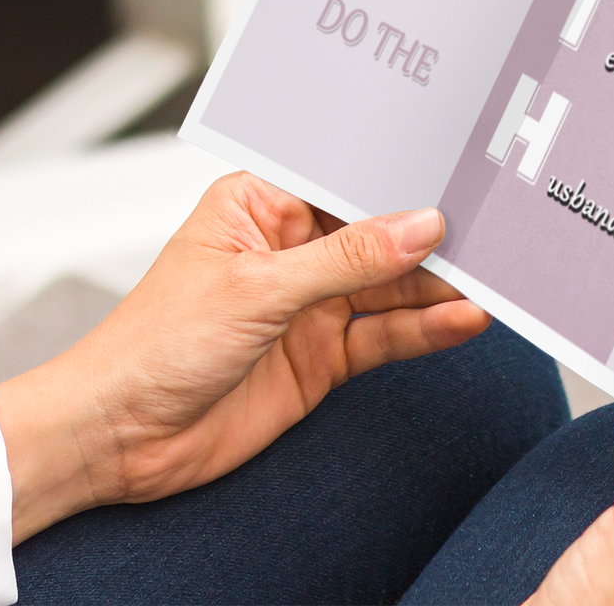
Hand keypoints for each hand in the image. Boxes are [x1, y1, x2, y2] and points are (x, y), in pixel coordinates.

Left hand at [0, 172, 489, 541]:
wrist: (119, 438)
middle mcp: (288, 249)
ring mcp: (307, 304)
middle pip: (376, 234)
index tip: (456, 175)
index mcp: (258, 205)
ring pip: (389, 287)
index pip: (344, 182)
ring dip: (438, 285)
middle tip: (492, 232)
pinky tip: (463, 320)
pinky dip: (424, 330)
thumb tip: (418, 225)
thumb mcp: (257, 289)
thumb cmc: (152, 345)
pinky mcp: (320, 356)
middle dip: (430, 235)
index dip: (398, 180)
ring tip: (494, 278)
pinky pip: (384, 337)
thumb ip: (346, 260)